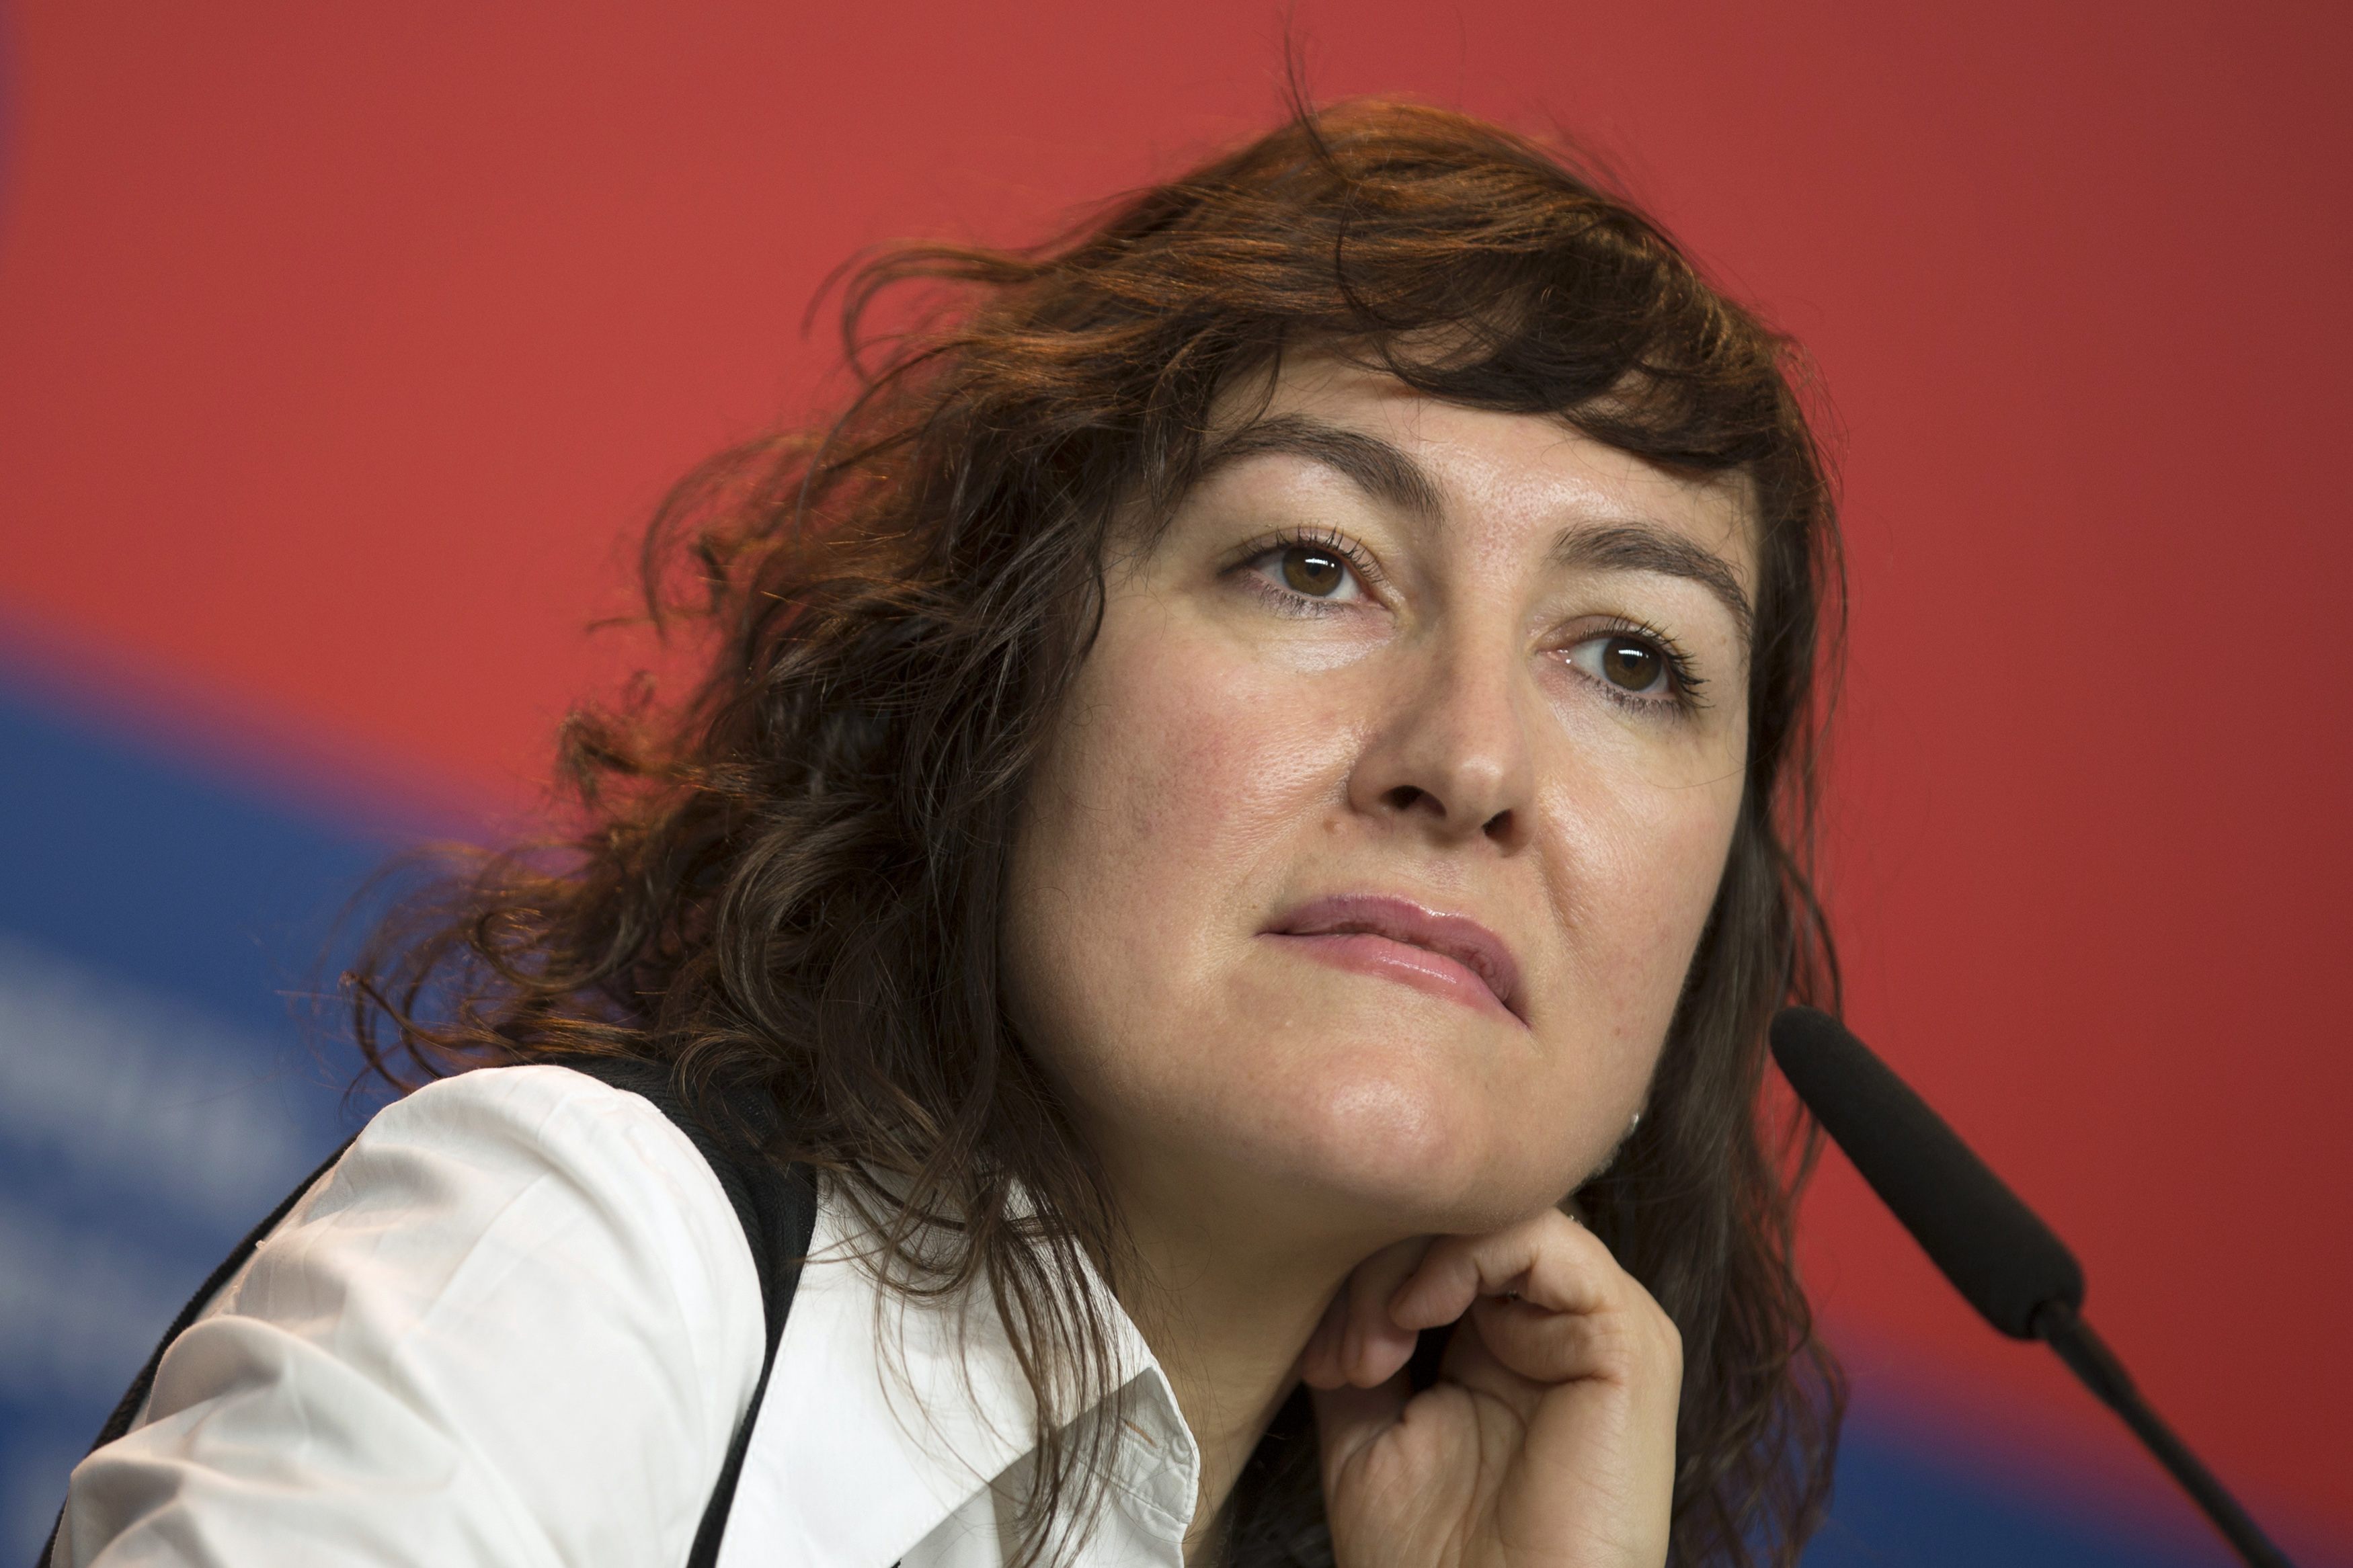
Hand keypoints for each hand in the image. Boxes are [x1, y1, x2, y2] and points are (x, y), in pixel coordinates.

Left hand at [1296, 1211, 1681, 1567]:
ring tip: (1372, 1345)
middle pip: (1463, 1220)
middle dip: (1377, 1264)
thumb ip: (1362, 1343)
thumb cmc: (1430, 1561)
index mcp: (1504, 1342)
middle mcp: (1556, 1325)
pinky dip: (1468, 1255)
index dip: (1365, 1269)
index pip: (1439, 1241)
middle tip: (1338, 1349)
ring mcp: (1600, 1327)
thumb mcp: (1367, 1432)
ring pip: (1498, 1216)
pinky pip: (1549, 1239)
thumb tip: (1328, 1274)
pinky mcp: (1631, 1340)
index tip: (1316, 1352)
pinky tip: (1418, 1311)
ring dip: (1412, 1262)